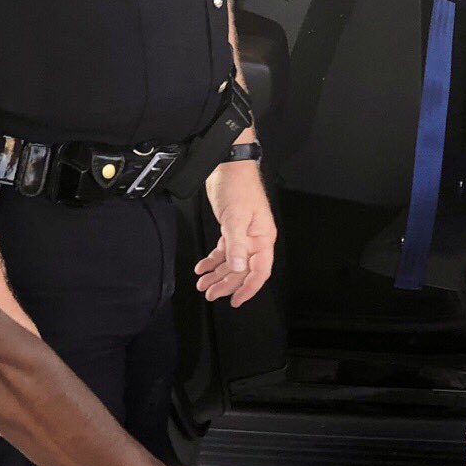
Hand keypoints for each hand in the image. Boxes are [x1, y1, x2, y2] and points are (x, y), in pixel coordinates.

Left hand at [196, 160, 276, 306]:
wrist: (227, 165)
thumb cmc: (238, 186)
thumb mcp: (236, 217)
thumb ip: (236, 244)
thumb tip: (239, 268)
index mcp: (263, 238)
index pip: (260, 271)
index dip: (248, 288)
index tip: (235, 300)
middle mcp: (254, 239)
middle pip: (243, 270)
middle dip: (226, 283)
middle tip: (210, 294)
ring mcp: (243, 235)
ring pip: (232, 262)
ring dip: (217, 274)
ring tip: (203, 285)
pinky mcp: (230, 229)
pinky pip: (224, 251)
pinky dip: (213, 261)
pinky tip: (202, 267)